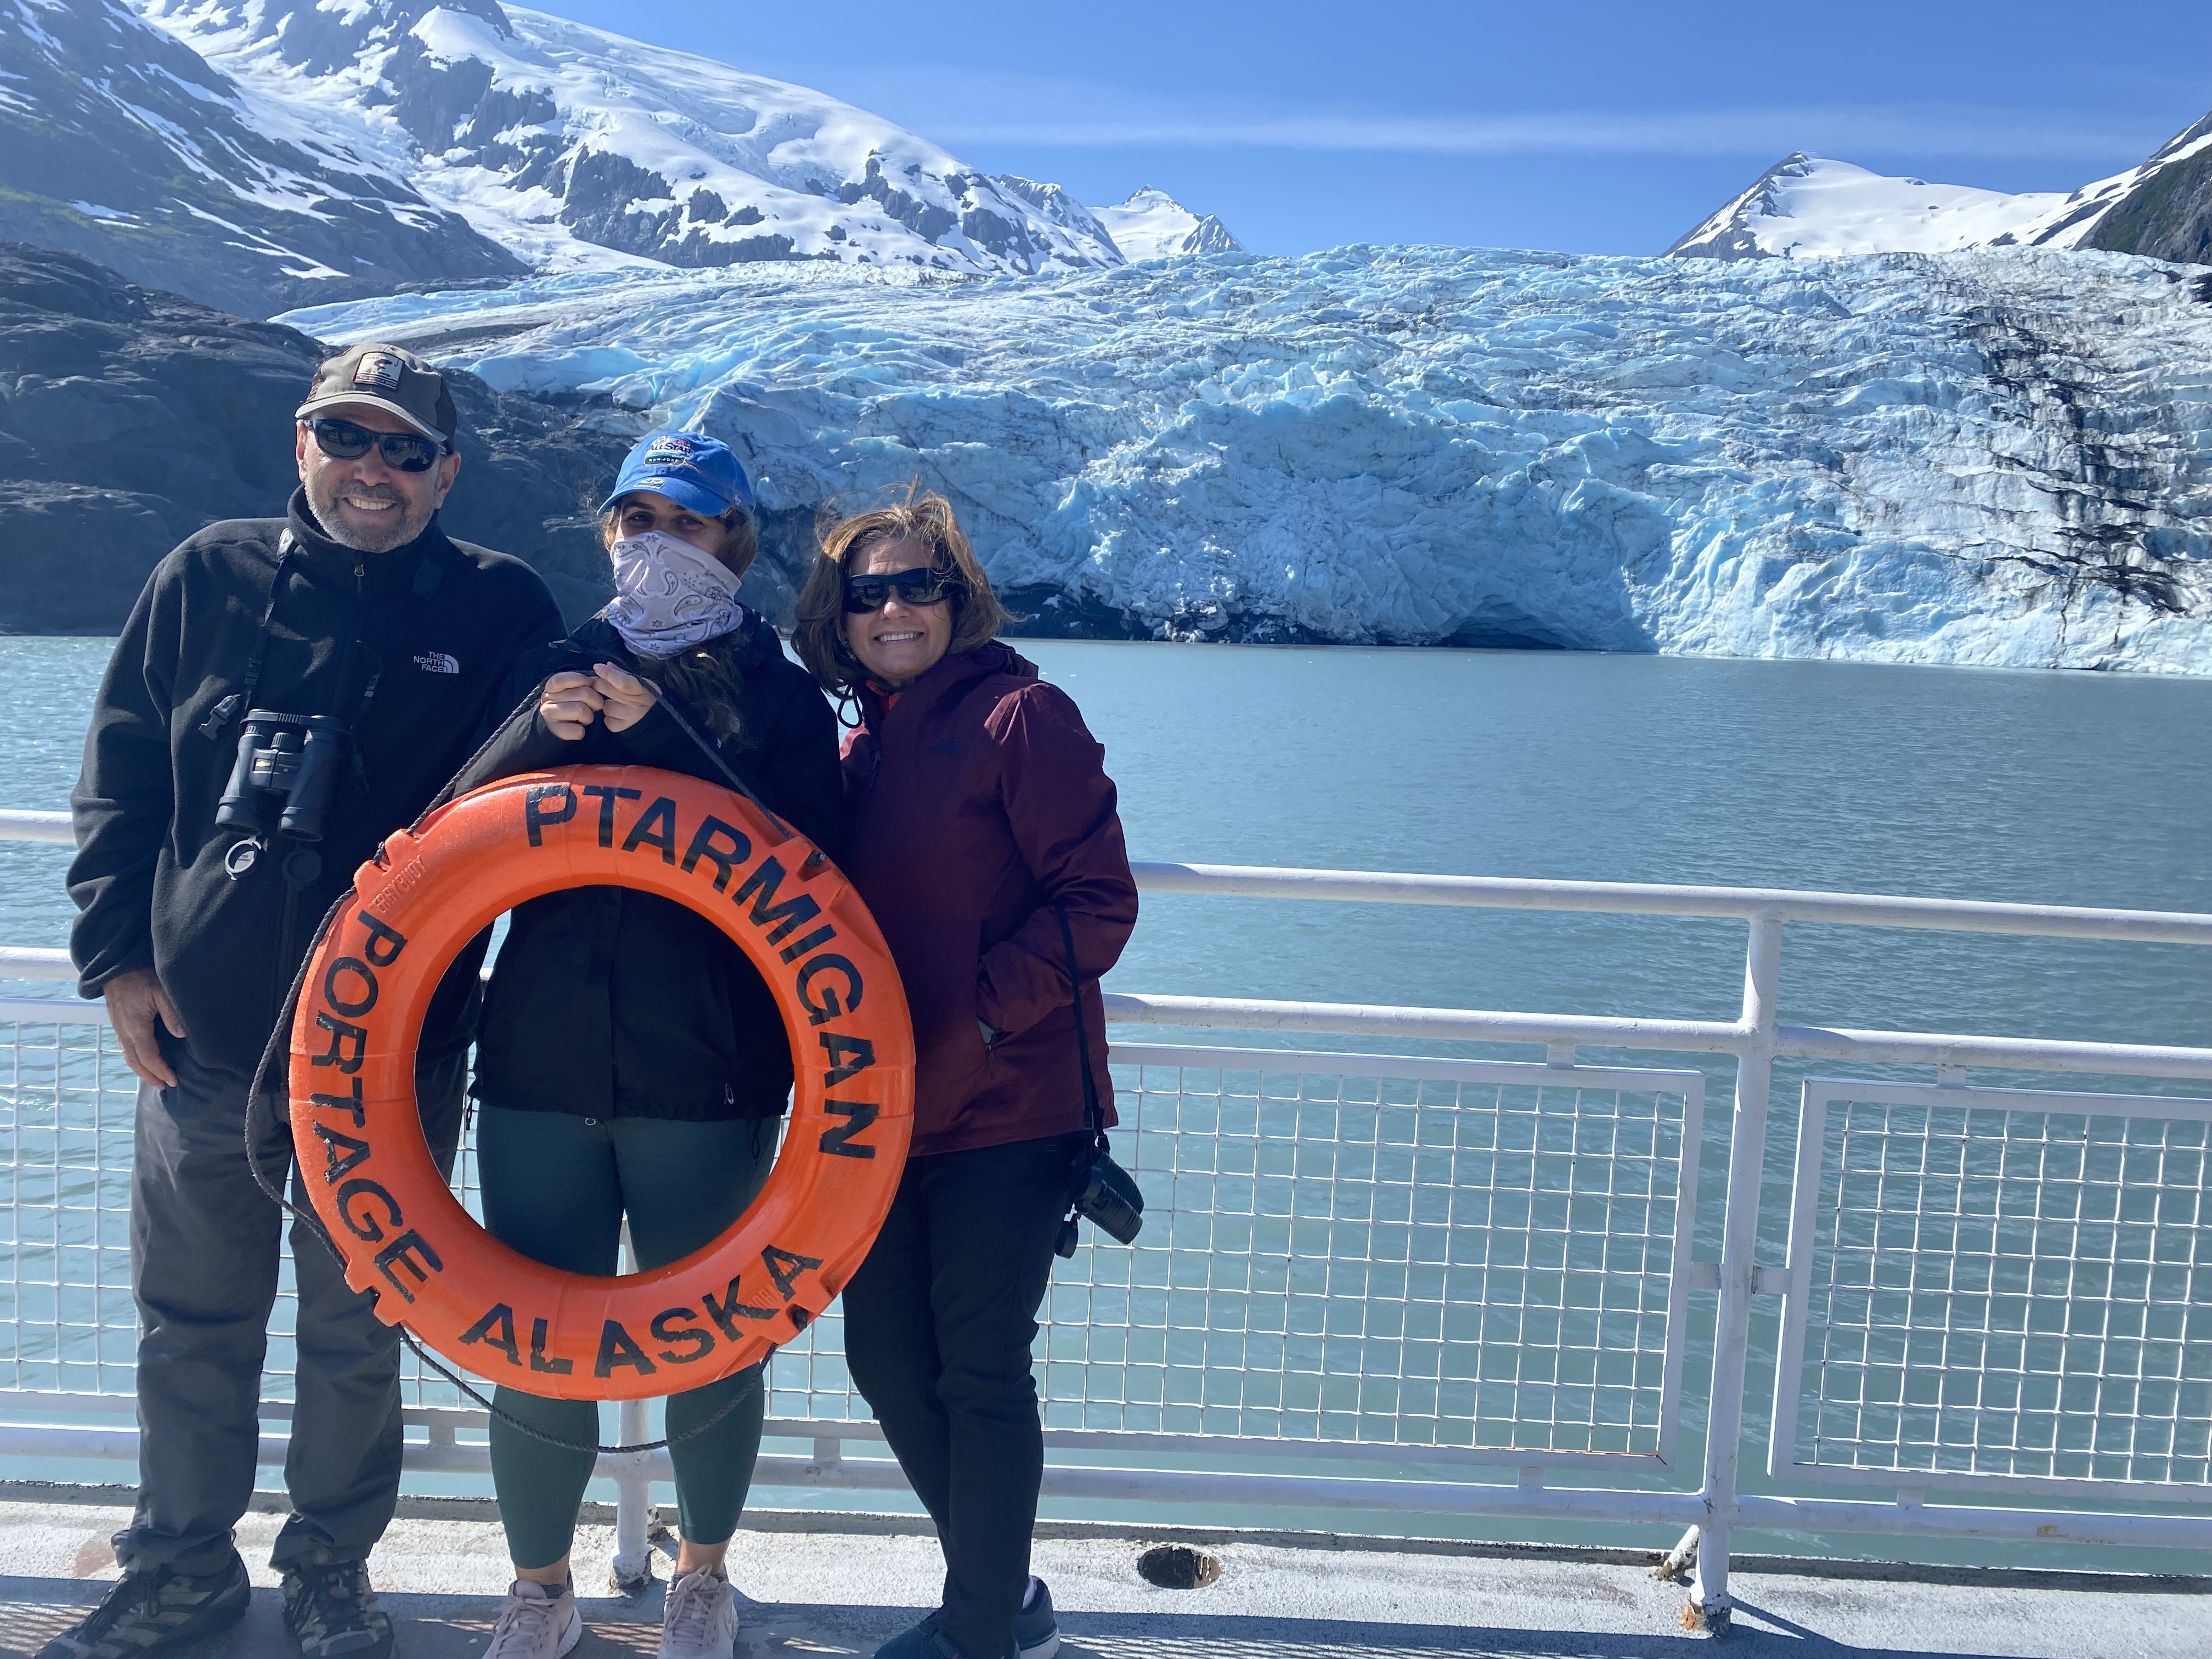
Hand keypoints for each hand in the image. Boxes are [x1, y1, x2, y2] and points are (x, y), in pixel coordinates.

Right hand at [104, 966, 183, 1088]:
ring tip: (155, 1079)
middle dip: (151, 1076)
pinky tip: (144, 1061)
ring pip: (129, 1057)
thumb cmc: (141, 976)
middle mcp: (124, 1032)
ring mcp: (118, 1029)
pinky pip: (125, 1048)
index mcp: (135, 1028)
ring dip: (142, 1070)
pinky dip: (135, 1059)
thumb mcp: (161, 991)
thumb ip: (172, 1014)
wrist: (115, 967)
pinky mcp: (118, 1024)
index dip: (160, 1071)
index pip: (148, 1057)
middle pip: (136, 1062)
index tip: (173, 1081)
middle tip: (166, 1086)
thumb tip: (181, 1036)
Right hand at [539, 670, 603, 740]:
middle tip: (591, 707)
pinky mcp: (554, 730)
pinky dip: (581, 732)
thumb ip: (585, 682)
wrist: (552, 726)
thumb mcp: (574, 689)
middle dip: (596, 702)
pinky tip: (576, 728)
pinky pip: (578, 731)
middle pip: (584, 693)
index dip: (582, 680)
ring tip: (583, 718)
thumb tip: (600, 680)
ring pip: (582, 710)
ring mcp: (549, 714)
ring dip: (589, 717)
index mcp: (553, 685)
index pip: (566, 678)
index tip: (588, 686)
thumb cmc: (569, 704)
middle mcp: (548, 698)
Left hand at [591, 662, 658, 733]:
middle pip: (605, 689)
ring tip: (619, 704)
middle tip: (606, 686)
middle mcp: (636, 706)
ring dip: (607, 703)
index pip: (622, 682)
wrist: (661, 722)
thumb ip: (624, 674)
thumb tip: (606, 665)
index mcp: (644, 689)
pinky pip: (606, 718)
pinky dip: (609, 716)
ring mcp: (628, 719)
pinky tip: (619, 715)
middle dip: (601, 684)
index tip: (597, 667)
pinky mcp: (620, 728)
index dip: (608, 674)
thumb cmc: (651, 699)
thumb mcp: (643, 683)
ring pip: (604, 705)